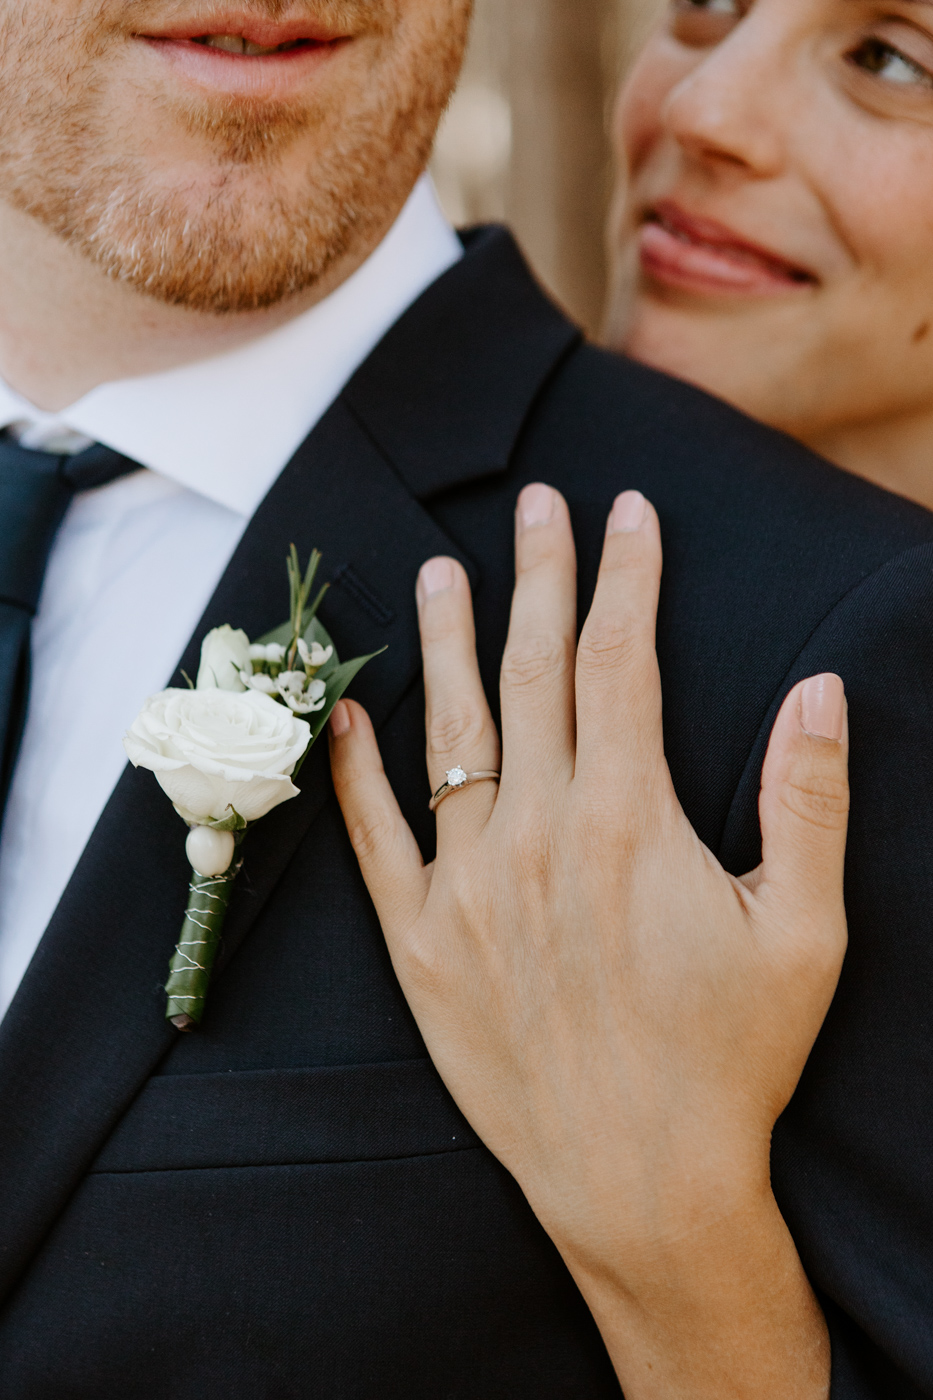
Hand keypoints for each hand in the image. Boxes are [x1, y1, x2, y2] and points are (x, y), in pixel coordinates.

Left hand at [329, 484, 846, 1396]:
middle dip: (542, 578)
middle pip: (536, 674)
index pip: (622, 661)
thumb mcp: (804, 933)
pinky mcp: (423, 945)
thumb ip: (809, 801)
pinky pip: (377, 839)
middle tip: (538, 505)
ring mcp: (468, 888)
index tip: (626, 513)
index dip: (626, 575)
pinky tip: (347, 715)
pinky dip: (358, 773)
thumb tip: (819, 689)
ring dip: (447, 645)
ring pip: (450, 735)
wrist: (641, 1183)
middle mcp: (536, 836)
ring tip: (443, 572)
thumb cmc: (732, 1061)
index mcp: (628, 820)